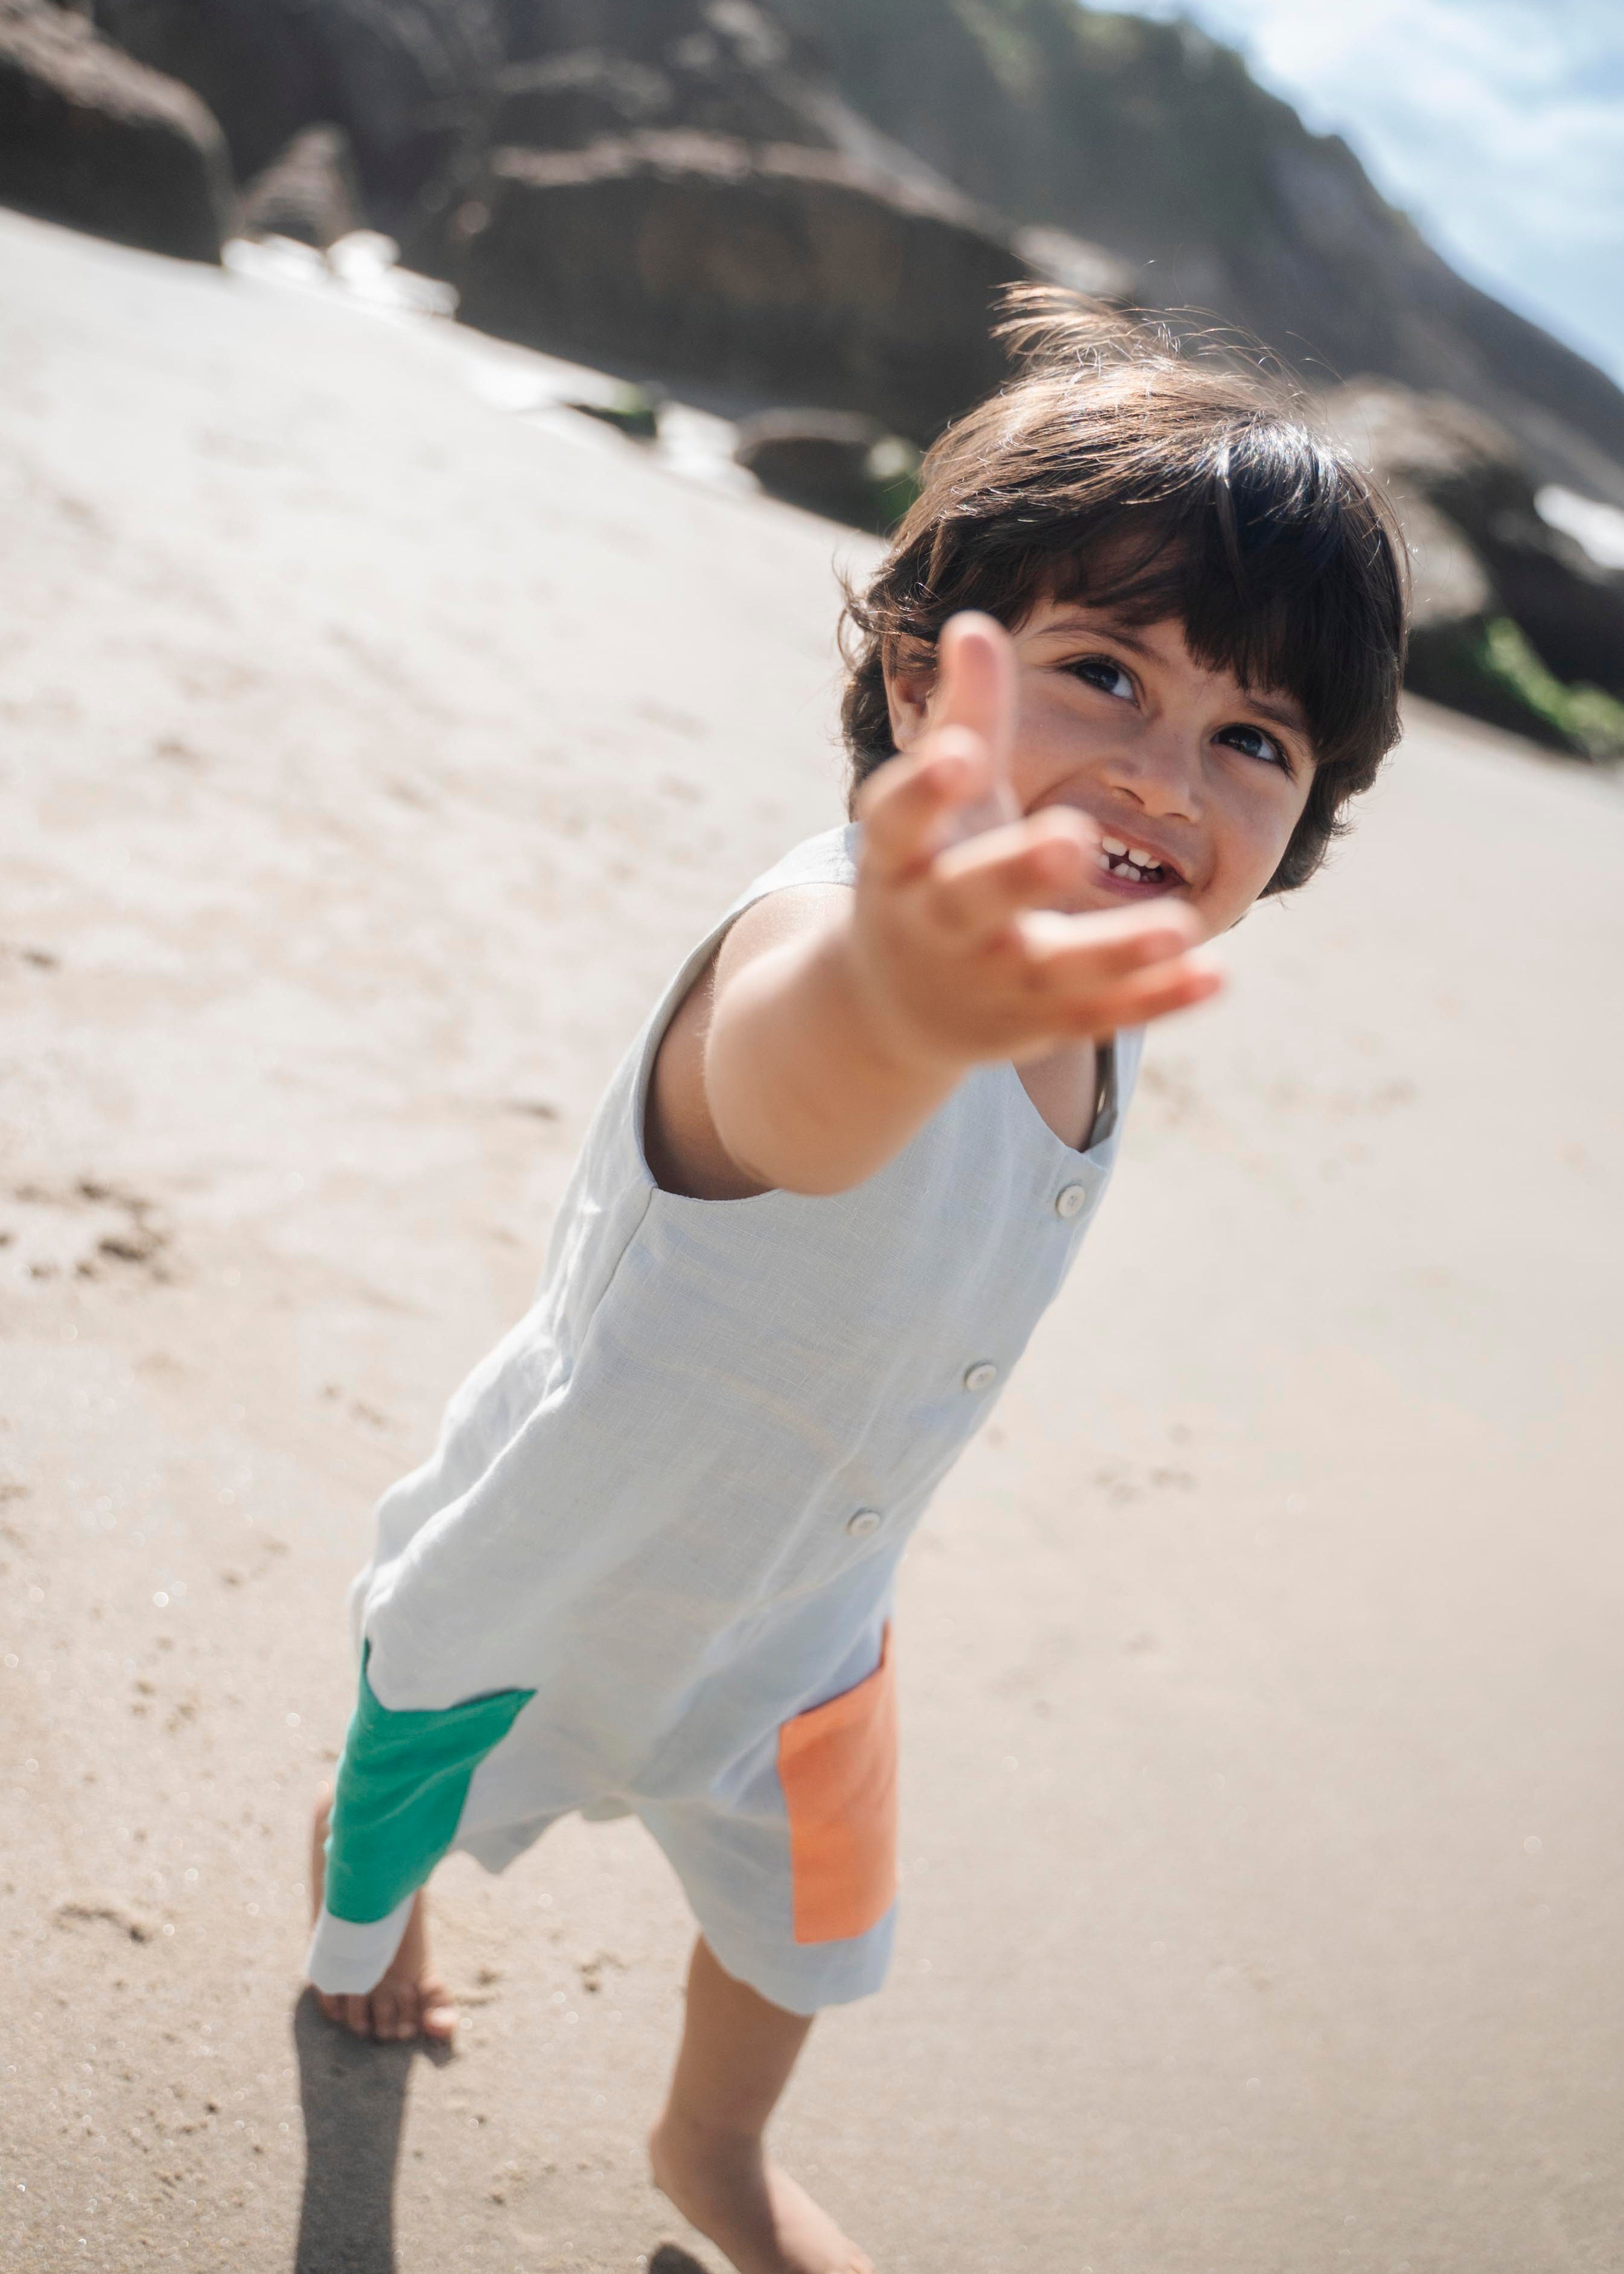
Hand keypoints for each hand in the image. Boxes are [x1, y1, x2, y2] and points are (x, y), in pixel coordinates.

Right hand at [849, 613, 1220, 1068]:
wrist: (893, 1009)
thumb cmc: (926, 872)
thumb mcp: (937, 803)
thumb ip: (964, 716)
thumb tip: (973, 621)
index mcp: (901, 860)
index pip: (899, 822)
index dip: (925, 790)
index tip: (959, 755)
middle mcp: (937, 925)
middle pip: (972, 900)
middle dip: (1017, 873)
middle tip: (1071, 840)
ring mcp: (989, 980)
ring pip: (1051, 968)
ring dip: (1115, 949)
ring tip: (1181, 925)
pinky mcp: (1037, 1022)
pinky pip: (1102, 1013)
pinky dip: (1156, 998)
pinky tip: (1215, 975)